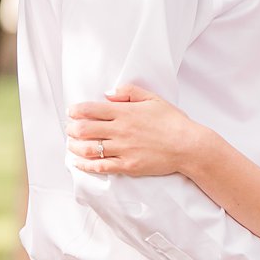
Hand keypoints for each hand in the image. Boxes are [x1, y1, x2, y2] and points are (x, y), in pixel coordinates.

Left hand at [67, 84, 199, 176]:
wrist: (189, 146)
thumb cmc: (173, 121)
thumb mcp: (154, 99)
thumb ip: (129, 92)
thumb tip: (108, 93)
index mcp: (125, 112)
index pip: (90, 110)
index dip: (76, 111)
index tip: (71, 112)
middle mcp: (120, 131)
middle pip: (84, 130)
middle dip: (72, 129)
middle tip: (70, 129)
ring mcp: (123, 149)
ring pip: (88, 149)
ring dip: (74, 146)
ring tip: (71, 145)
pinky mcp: (127, 166)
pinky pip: (100, 166)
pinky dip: (85, 165)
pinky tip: (79, 162)